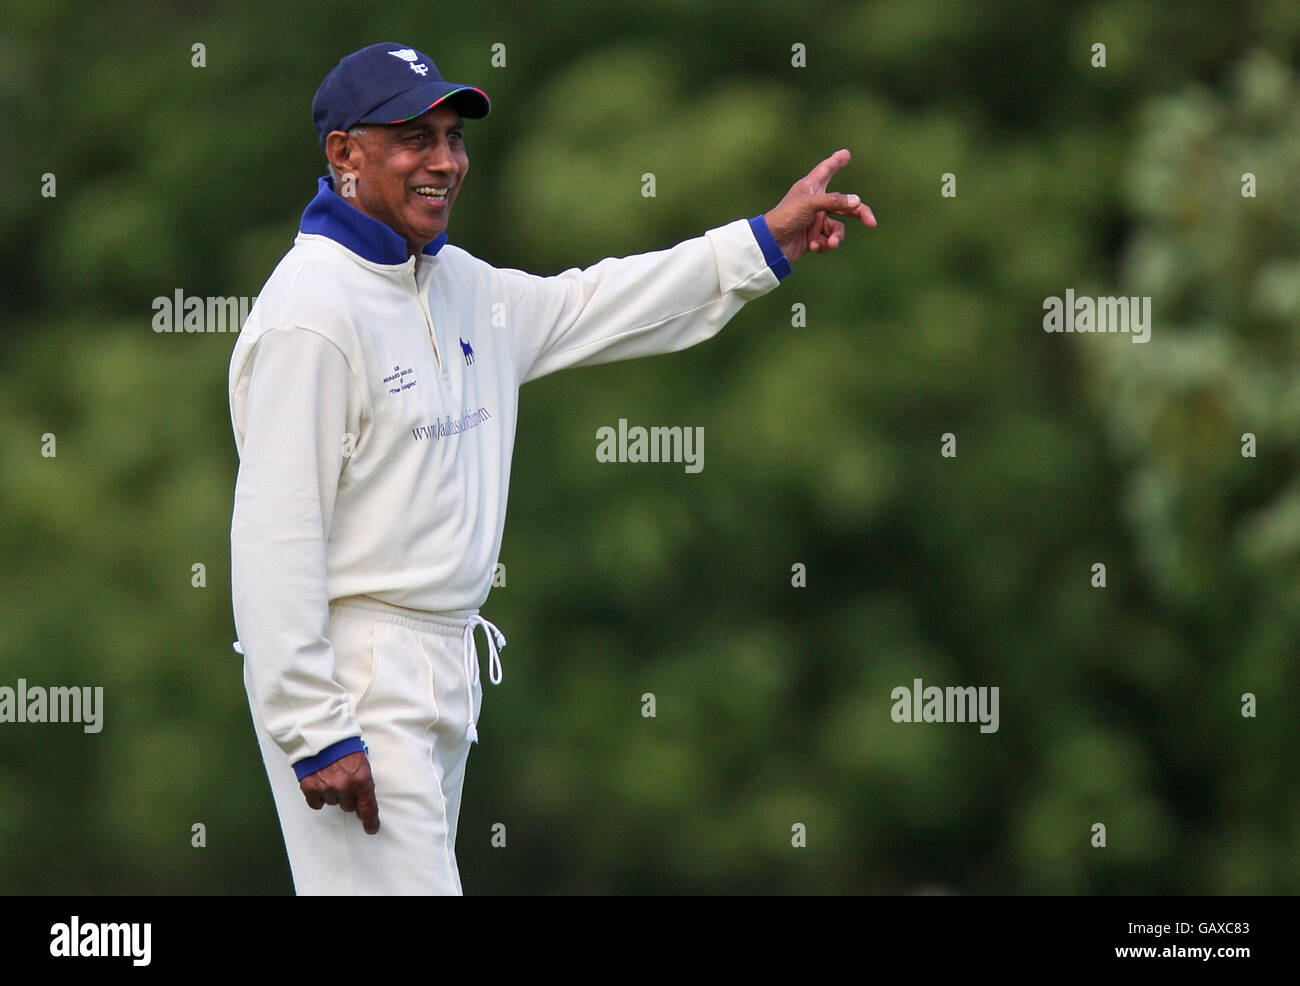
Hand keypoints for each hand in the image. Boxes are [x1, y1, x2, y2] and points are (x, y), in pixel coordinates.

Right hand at [299, 751, 380, 834]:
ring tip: (331, 775)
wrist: (320, 733)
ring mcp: (326, 788)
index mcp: (361, 779)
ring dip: (333, 793)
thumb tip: (361, 799)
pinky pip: (316, 803)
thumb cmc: (343, 744)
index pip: (368, 808)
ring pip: (332, 802)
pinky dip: (318, 796)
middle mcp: (344, 787)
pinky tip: (319, 783)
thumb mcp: (362, 761)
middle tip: (344, 782)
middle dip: (348, 797)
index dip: (370, 821)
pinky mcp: (310, 788)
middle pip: (348, 806)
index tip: (371, 828)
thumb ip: (361, 781)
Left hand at [762, 148, 875, 263]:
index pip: (826, 170)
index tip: (846, 153)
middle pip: (845, 205)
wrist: (771, 244)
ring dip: (836, 237)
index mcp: (811, 188)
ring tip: (829, 244)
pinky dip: (823, 245)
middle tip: (871, 222)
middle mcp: (815, 203)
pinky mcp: (813, 238)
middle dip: (859, 213)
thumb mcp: (810, 204)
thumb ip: (835, 201)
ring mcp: (815, 221)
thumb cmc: (786, 217)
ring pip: (838, 228)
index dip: (836, 162)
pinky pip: (828, 240)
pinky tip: (812, 247)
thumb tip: (857, 201)